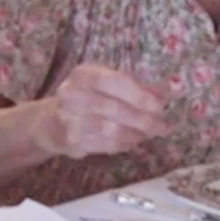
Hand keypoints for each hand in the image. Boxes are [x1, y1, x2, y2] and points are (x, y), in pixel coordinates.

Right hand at [35, 64, 170, 159]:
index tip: (159, 106)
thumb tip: (170, 90)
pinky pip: (104, 145)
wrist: (50, 122)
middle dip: (143, 119)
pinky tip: (132, 141)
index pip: (112, 81)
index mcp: (82, 75)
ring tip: (149, 134)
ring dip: (135, 134)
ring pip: (110, 130)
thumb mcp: (108, 86)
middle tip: (162, 126)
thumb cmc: (87, 99)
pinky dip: (123, 144)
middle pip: (113, 108)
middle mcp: (71, 95)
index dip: (138, 94)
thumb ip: (137, 87)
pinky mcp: (71, 141)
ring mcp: (68, 119)